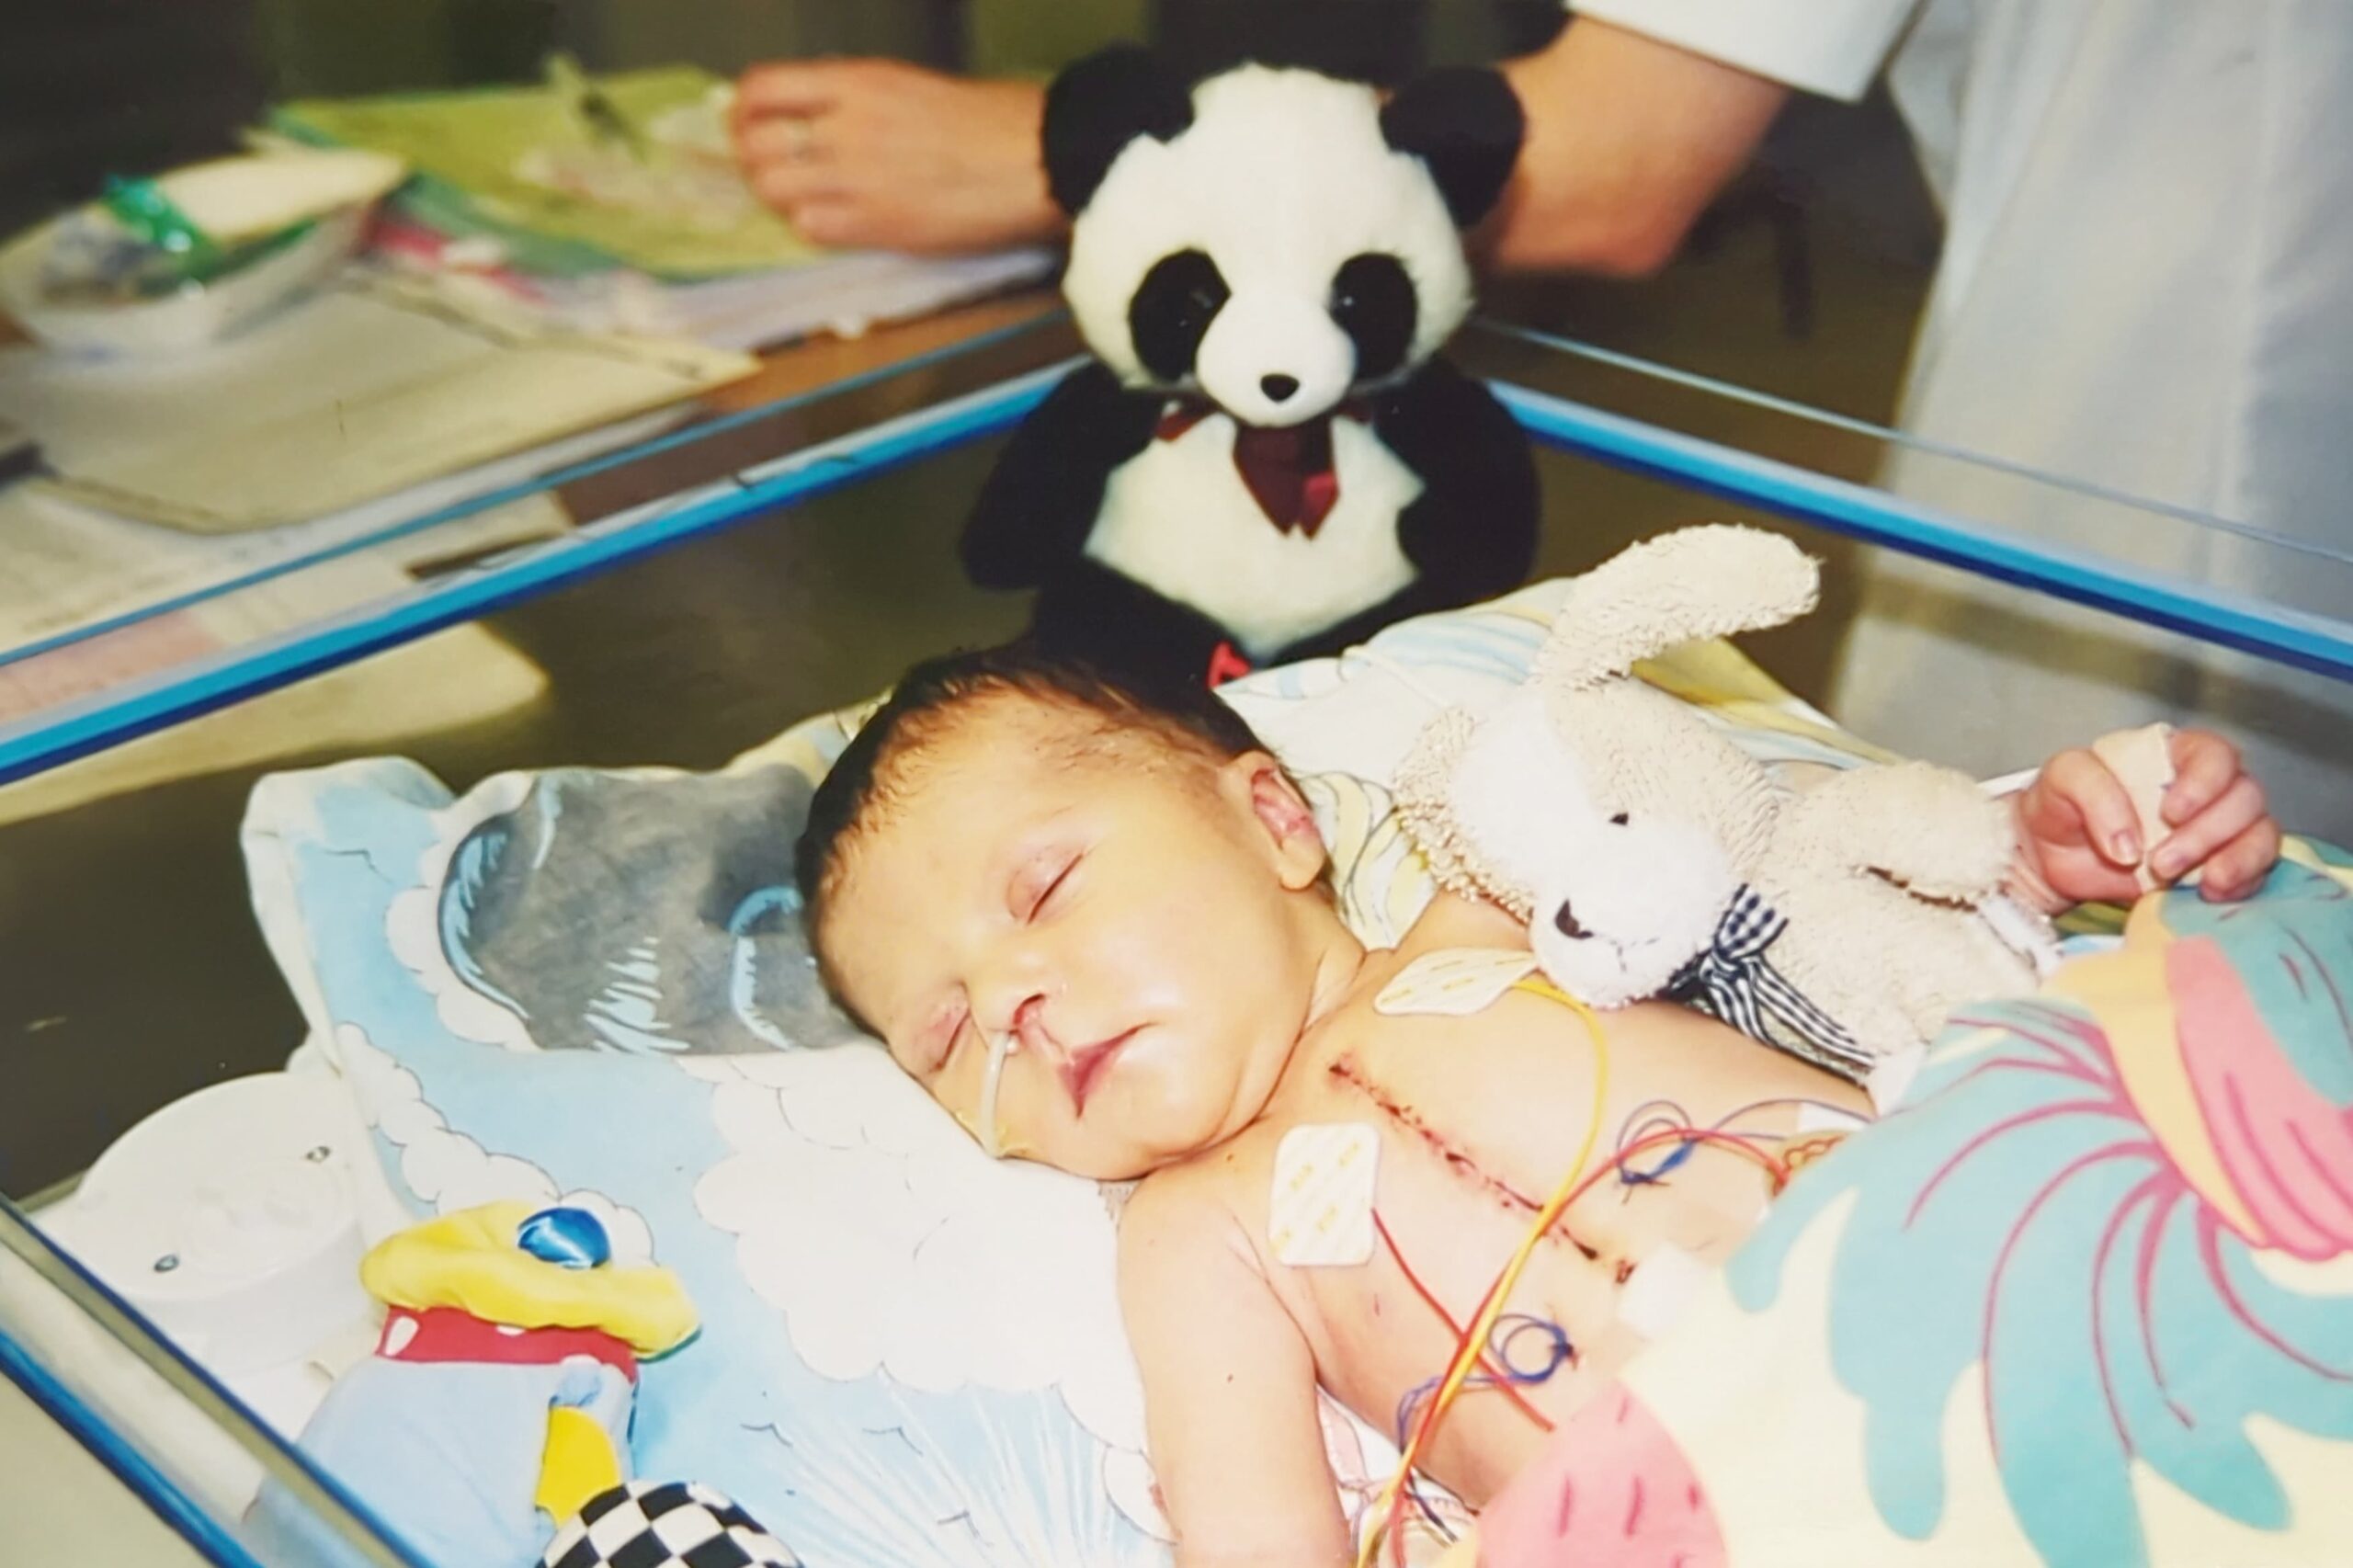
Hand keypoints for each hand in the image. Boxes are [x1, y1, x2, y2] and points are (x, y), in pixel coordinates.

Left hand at [731, 59, 1060, 252]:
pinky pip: (810, 228)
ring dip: (780, 194)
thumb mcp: (909, 84)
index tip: (748, 121)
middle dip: (753, 156)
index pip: (761, 89)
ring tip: (802, 194)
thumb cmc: (991, 119)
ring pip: (775, 190)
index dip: (742, 109)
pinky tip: (833, 219)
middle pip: (756, 145)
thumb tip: (809, 114)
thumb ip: (853, 98)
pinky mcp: (878, 227)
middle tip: (770, 165)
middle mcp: (846, 128)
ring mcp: (858, 181)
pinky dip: (811, 224)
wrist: (1038, 160)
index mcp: (856, 83)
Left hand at [2012, 729, 2280, 910]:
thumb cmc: (2059, 806)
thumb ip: (2094, 793)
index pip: (2215, 754)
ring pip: (2260, 834)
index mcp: (2173, 754)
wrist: (2047, 857)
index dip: (2205, 782)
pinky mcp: (2217, 867)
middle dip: (2209, 832)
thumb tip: (2130, 844)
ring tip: (2200, 883)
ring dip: (2236, 859)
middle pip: (2244, 798)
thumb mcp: (2060, 779)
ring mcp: (2217, 829)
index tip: (2171, 812)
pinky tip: (2213, 894)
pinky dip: (2242, 883)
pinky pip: (2253, 872)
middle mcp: (2206, 788)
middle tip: (2162, 862)